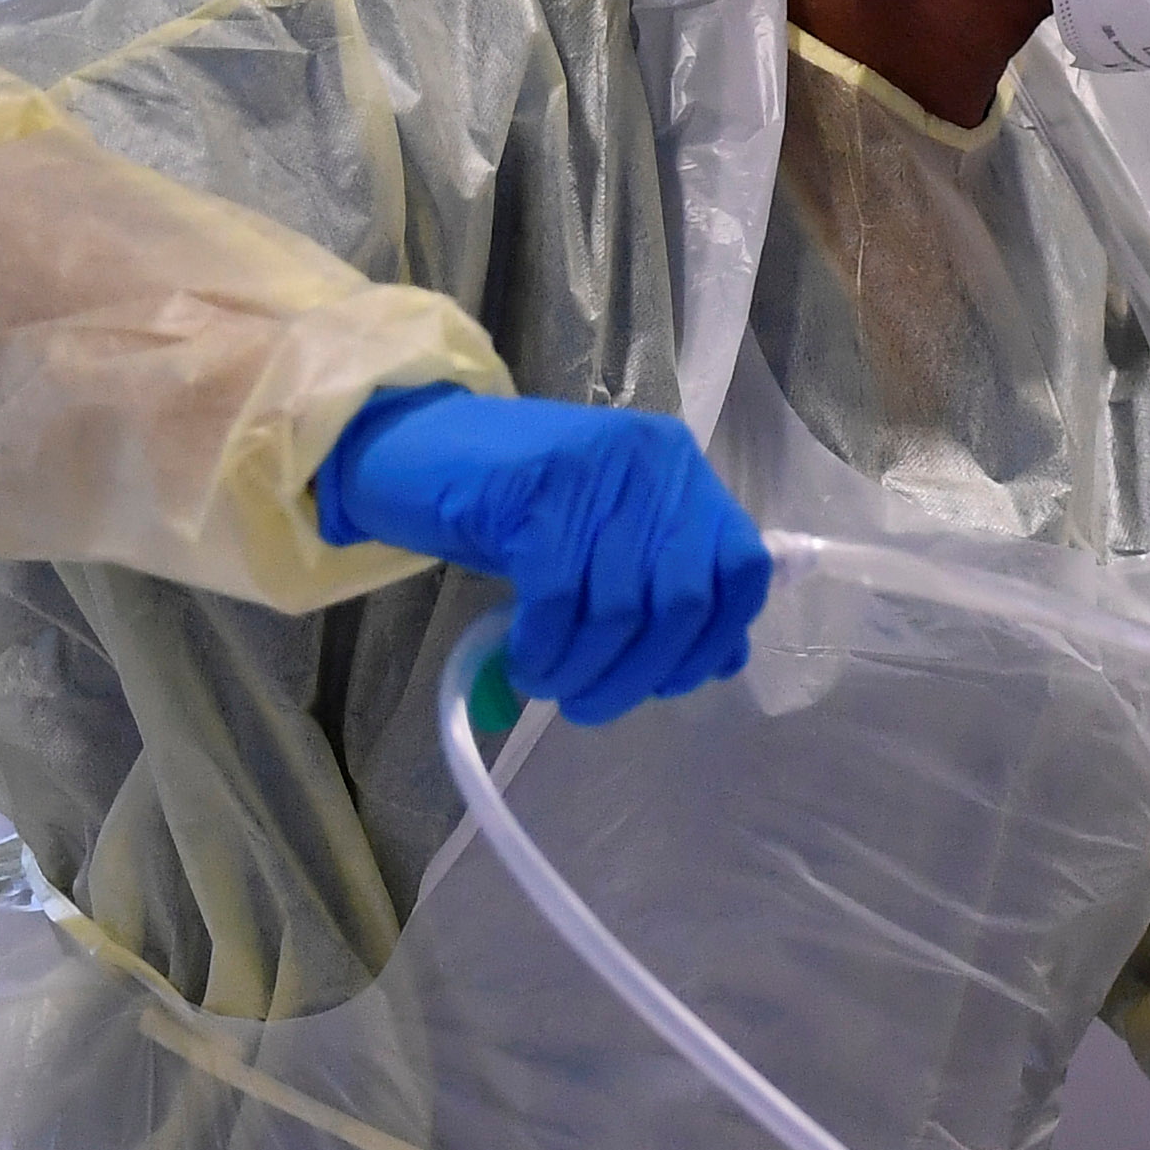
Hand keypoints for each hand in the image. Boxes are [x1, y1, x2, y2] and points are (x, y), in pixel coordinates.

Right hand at [315, 383, 772, 722]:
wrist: (406, 445)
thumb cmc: (511, 503)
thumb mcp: (601, 538)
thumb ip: (665, 584)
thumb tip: (722, 660)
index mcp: (681, 472)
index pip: (743, 569)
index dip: (713, 639)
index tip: (664, 682)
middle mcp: (652, 463)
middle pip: (682, 600)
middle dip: (640, 673)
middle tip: (592, 704)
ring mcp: (595, 470)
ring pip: (618, 609)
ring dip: (585, 669)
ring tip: (552, 685)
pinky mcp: (534, 489)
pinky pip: (558, 599)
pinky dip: (545, 647)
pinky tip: (526, 662)